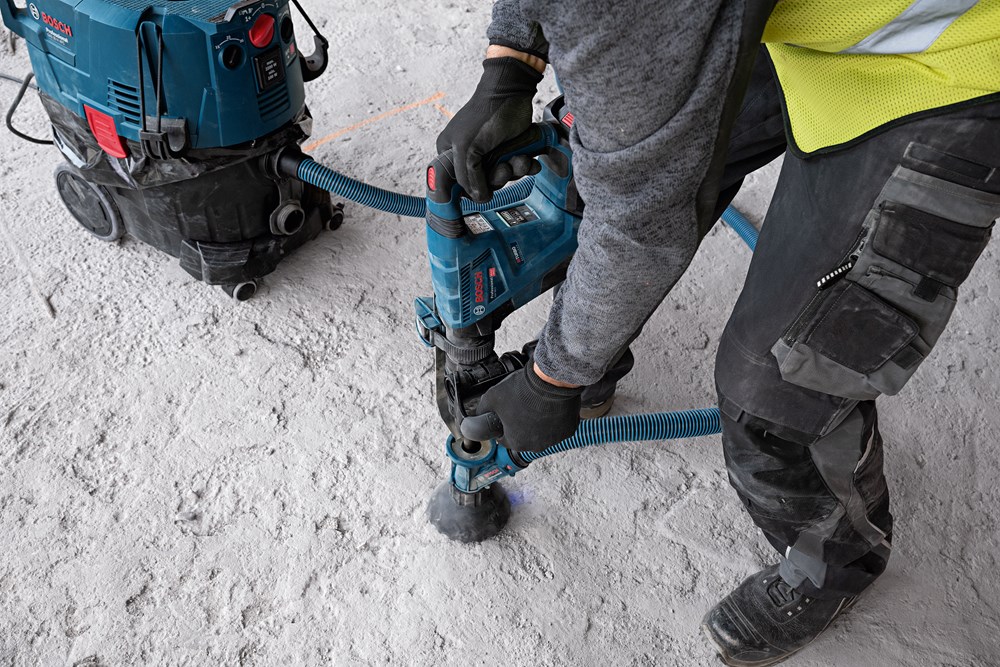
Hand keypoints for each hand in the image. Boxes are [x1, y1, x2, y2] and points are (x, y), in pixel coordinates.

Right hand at [436, 54, 543, 201]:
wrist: (512, 92)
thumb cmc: (484, 115)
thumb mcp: (467, 148)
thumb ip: (468, 176)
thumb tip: (478, 198)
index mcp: (451, 153)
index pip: (458, 184)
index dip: (472, 189)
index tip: (483, 189)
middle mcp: (470, 155)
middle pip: (483, 183)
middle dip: (498, 178)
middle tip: (503, 167)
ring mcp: (490, 153)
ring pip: (503, 177)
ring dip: (514, 171)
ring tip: (518, 159)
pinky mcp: (510, 150)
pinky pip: (517, 168)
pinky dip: (525, 166)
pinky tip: (529, 160)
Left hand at [460, 364, 582, 451]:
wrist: (551, 379)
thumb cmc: (523, 390)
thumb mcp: (492, 397)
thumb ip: (483, 410)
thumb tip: (476, 414)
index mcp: (516, 442)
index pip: (504, 437)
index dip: (504, 423)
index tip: (507, 413)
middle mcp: (536, 446)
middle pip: (524, 436)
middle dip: (522, 424)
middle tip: (522, 405)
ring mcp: (554, 439)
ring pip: (543, 433)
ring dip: (539, 422)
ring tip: (537, 404)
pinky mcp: (568, 429)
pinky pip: (558, 427)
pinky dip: (554, 419)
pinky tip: (550, 405)